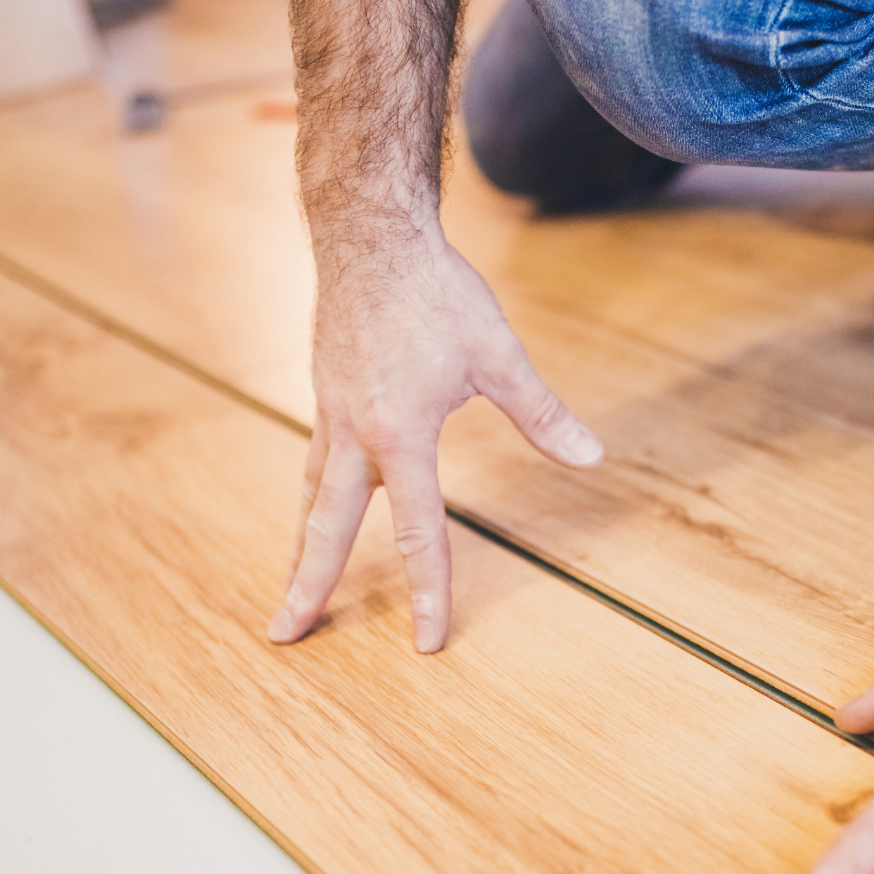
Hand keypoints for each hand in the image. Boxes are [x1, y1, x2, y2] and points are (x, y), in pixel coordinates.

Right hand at [266, 235, 602, 649]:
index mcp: (400, 434)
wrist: (369, 234)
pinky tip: (314, 513)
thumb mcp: (498, 353)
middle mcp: (354, 434)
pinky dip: (310, 501)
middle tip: (283, 634)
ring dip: (300, 549)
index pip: (418, 533)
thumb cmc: (435, 291)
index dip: (428, 591)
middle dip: (308, 586)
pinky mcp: (323, 397)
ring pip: (312, 499)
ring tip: (290, 592)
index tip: (427, 640)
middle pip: (328, 528)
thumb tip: (590, 456)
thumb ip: (540, 414)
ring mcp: (330, 415)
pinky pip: (313, 464)